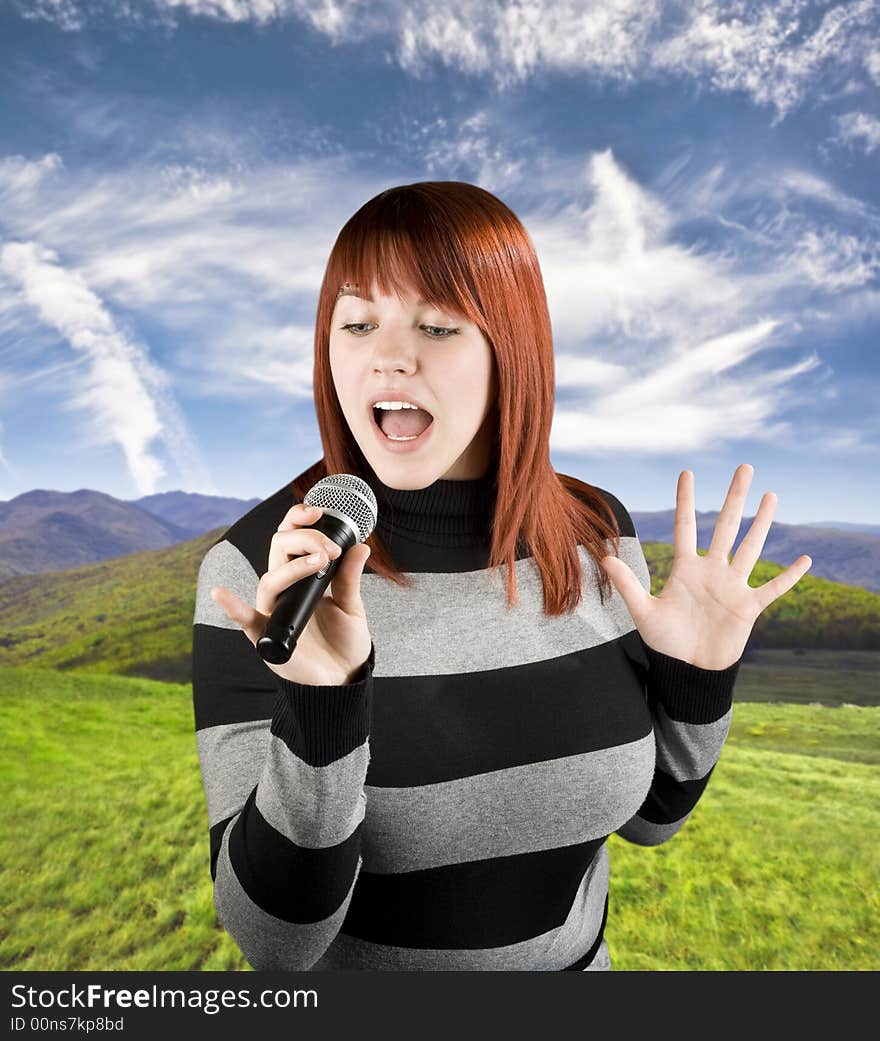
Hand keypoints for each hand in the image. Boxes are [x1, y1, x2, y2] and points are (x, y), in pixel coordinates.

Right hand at [210, 503, 373, 685]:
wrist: (344, 679)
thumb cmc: (344, 642)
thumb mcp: (352, 606)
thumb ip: (351, 577)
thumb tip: (360, 545)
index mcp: (301, 578)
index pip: (290, 539)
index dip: (297, 520)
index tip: (317, 511)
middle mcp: (284, 590)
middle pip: (278, 550)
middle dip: (304, 540)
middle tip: (331, 550)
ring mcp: (274, 612)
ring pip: (270, 579)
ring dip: (293, 567)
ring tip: (321, 562)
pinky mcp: (268, 637)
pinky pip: (246, 621)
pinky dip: (232, 608)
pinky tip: (223, 594)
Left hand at [600, 464, 811, 669]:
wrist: (687, 670)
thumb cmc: (664, 642)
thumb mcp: (643, 611)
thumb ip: (627, 584)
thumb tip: (602, 557)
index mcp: (685, 568)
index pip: (686, 525)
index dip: (685, 500)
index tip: (687, 473)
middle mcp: (711, 571)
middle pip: (725, 526)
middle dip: (734, 497)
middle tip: (744, 467)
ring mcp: (732, 587)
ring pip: (751, 547)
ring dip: (762, 523)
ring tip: (771, 496)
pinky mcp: (748, 607)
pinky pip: (773, 589)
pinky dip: (789, 576)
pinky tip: (806, 559)